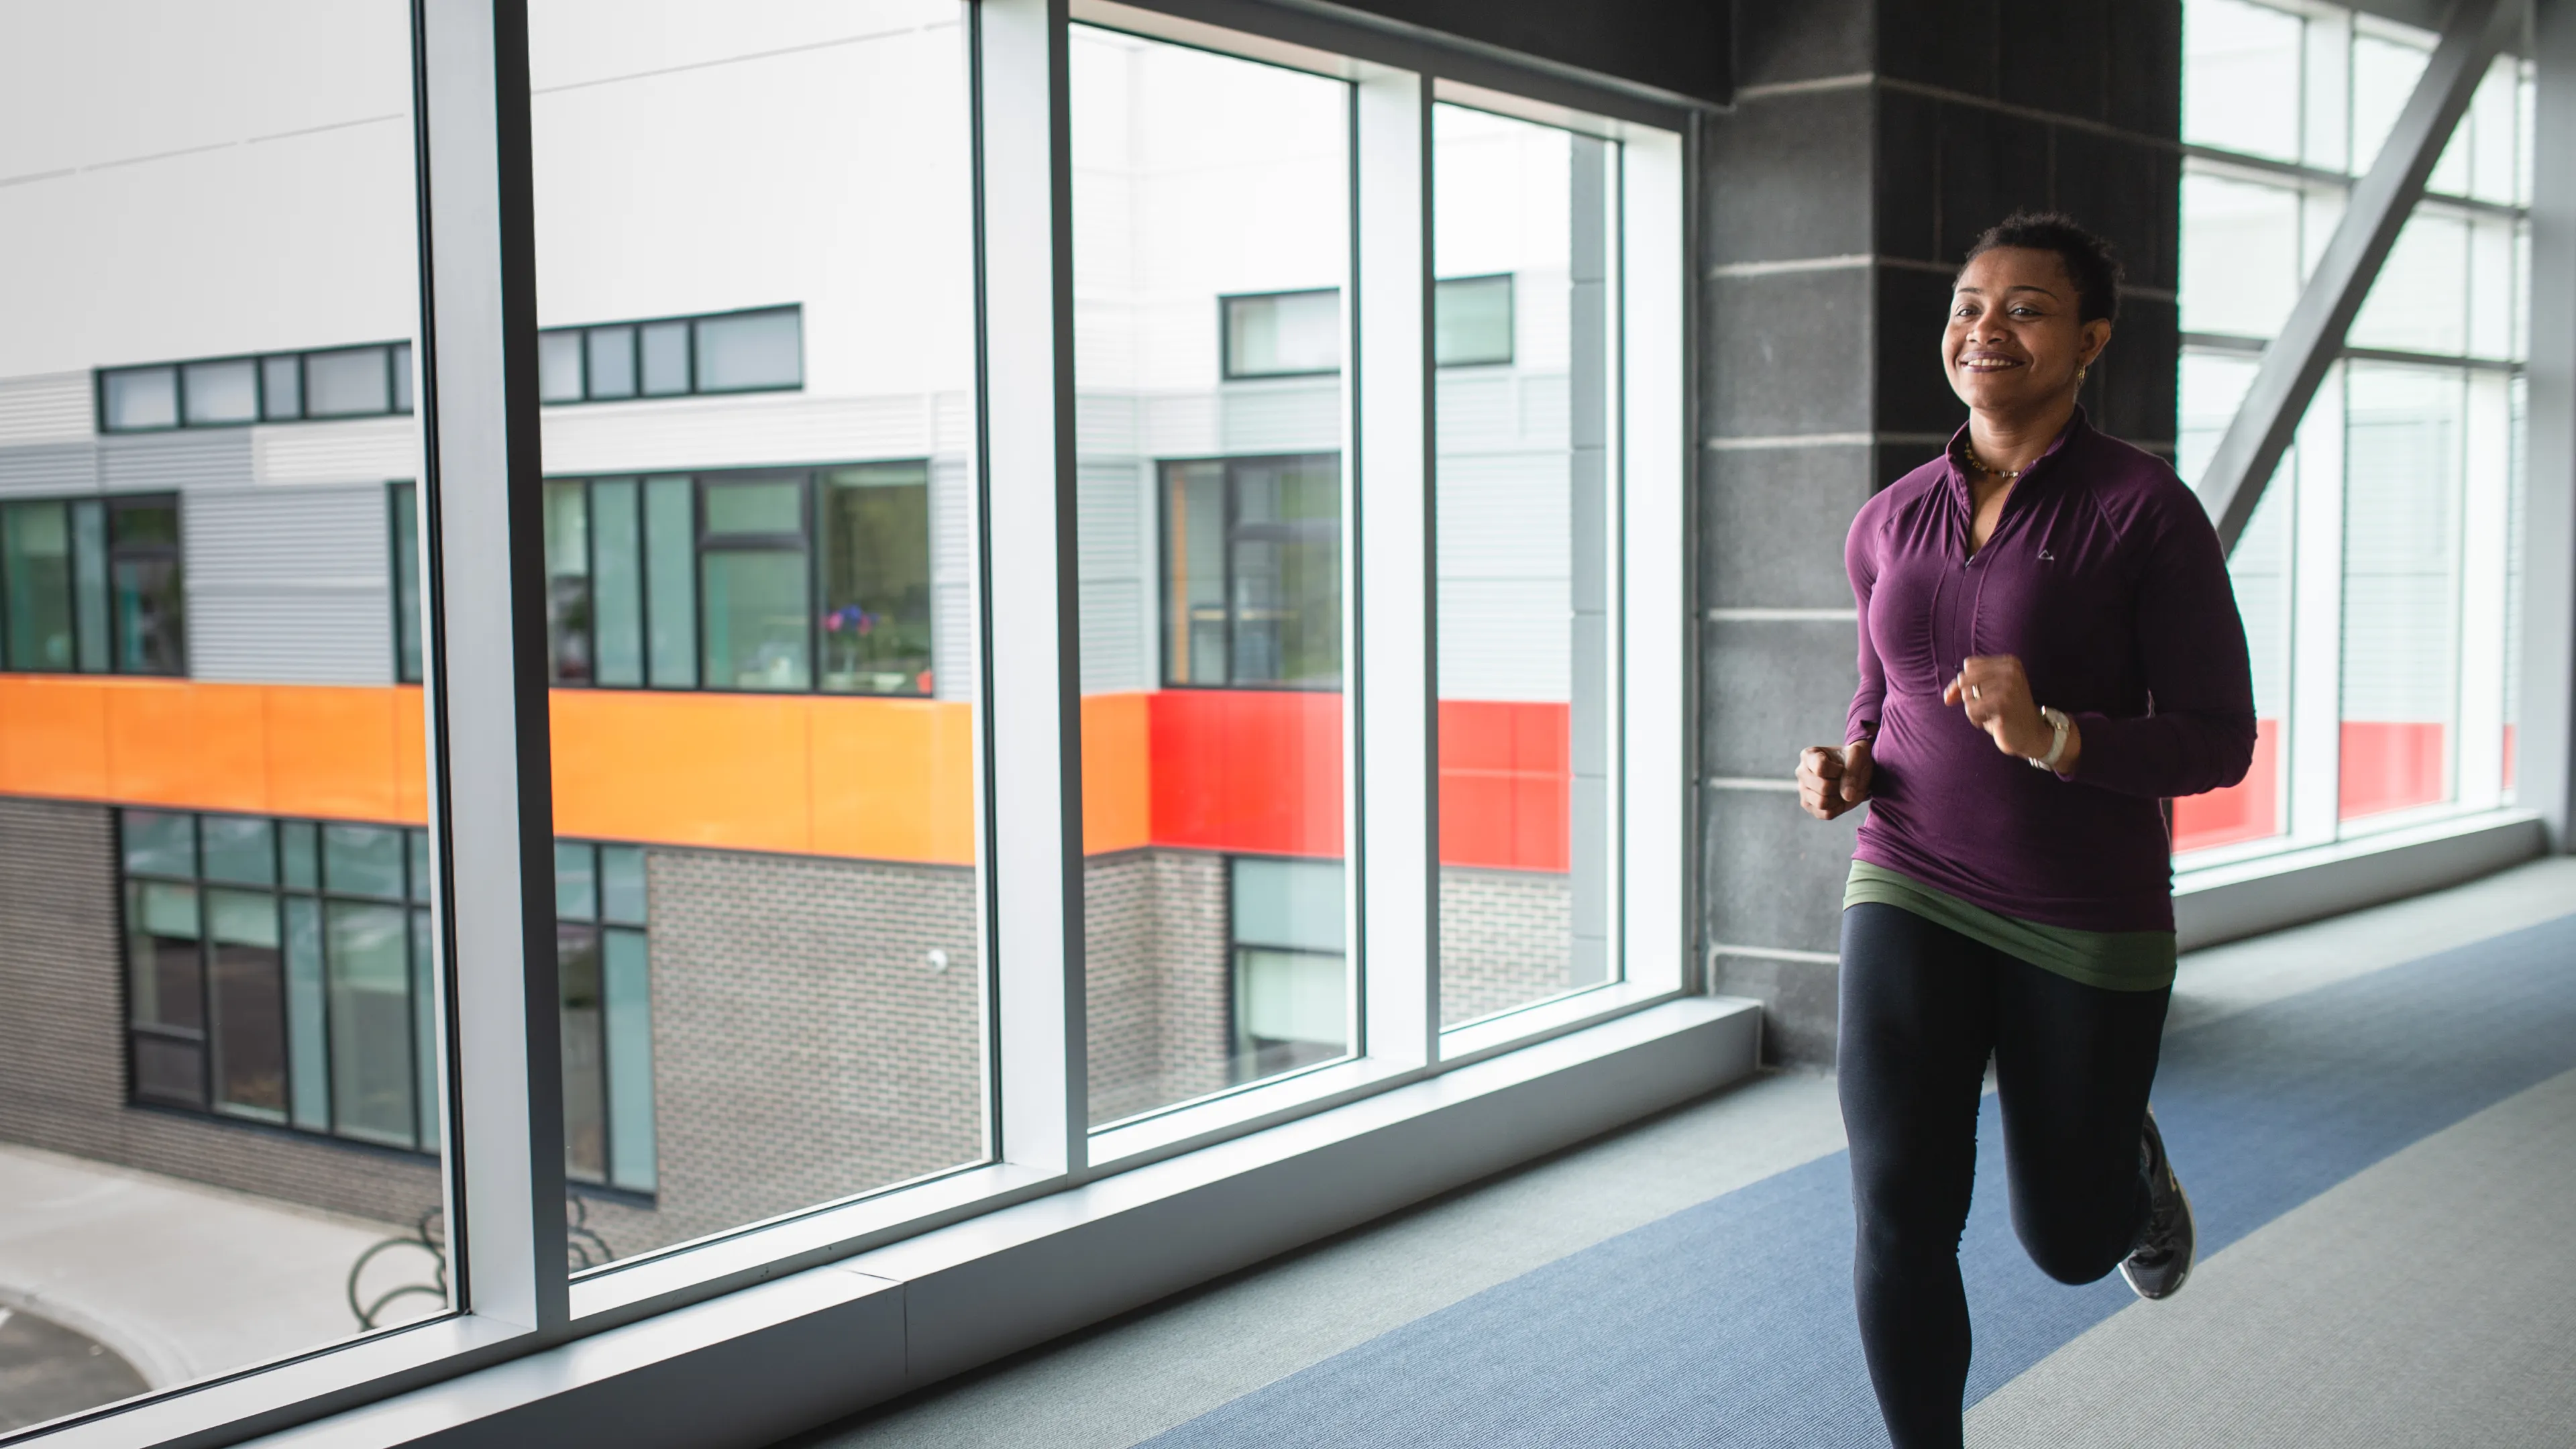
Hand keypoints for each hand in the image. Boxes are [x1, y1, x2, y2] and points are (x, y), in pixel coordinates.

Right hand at [1797, 738, 1873, 820]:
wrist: (1855, 771)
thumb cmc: (1852, 759)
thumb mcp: (1857, 757)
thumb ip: (1852, 773)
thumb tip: (1847, 797)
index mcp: (1808, 755)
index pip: (1822, 768)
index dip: (1839, 771)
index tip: (1843, 767)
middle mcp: (1801, 772)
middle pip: (1823, 787)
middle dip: (1840, 785)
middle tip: (1843, 780)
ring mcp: (1803, 790)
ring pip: (1822, 802)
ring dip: (1838, 798)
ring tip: (1840, 789)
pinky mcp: (1808, 806)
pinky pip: (1825, 814)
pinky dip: (1838, 808)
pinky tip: (1838, 798)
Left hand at [1942, 654, 2074, 766]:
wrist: (2032, 734)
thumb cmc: (2005, 712)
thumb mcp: (1987, 692)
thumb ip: (1964, 687)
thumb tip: (1947, 697)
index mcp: (2009, 662)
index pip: (1969, 665)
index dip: (1964, 682)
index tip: (1975, 696)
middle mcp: (2010, 670)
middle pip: (1965, 679)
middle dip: (1970, 697)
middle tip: (1989, 707)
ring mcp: (2008, 686)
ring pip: (1966, 695)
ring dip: (1975, 710)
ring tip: (1993, 714)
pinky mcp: (2003, 704)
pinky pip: (1971, 709)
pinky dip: (1977, 719)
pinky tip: (1994, 721)